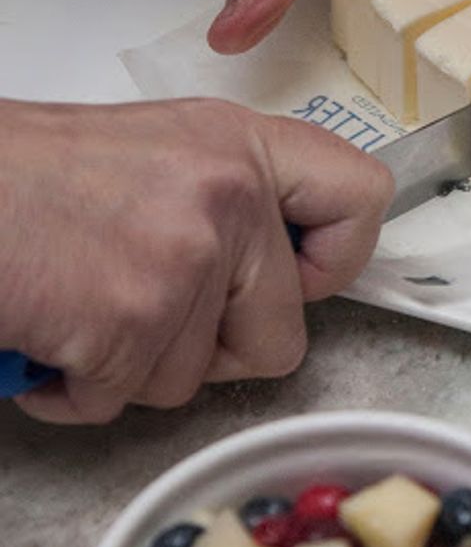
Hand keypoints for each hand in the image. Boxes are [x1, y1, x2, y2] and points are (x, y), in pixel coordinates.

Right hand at [1, 99, 391, 422]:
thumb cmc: (23, 173)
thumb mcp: (154, 153)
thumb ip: (226, 200)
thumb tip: (270, 267)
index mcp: (240, 145)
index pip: (361, 198)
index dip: (337, 260)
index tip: (301, 280)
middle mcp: (228, 193)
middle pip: (281, 335)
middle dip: (210, 350)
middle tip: (147, 315)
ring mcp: (186, 257)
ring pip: (194, 380)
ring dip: (131, 367)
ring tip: (79, 306)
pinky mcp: (134, 318)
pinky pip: (125, 401)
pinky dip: (77, 389)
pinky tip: (50, 336)